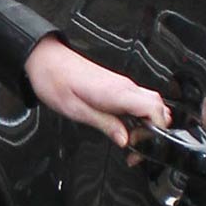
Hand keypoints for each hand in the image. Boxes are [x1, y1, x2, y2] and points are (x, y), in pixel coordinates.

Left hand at [24, 37, 169, 147]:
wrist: (45, 60)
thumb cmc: (54, 81)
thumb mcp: (76, 111)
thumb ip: (105, 125)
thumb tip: (124, 140)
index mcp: (117, 92)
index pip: (155, 110)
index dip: (155, 131)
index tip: (140, 145)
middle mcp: (124, 86)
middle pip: (159, 107)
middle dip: (155, 129)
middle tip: (135, 144)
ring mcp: (122, 84)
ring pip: (151, 102)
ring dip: (148, 121)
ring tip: (130, 136)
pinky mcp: (116, 85)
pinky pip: (139, 99)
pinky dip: (139, 114)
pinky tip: (124, 124)